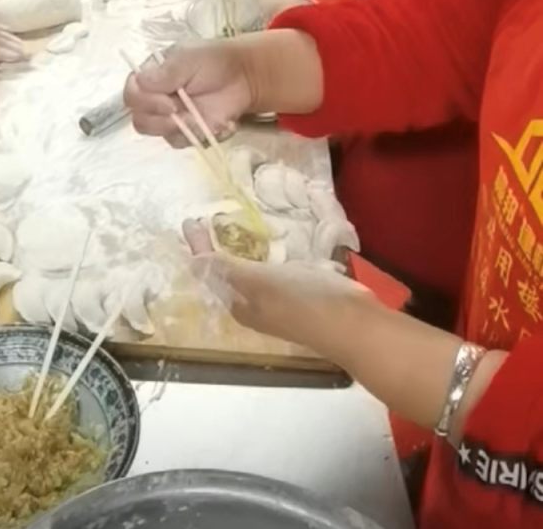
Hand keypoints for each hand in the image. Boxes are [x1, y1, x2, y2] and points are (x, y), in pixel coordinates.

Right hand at [125, 43, 254, 143]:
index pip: (131, 95)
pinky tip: (214, 122)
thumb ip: (166, 72)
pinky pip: (181, 142)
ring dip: (181, 127)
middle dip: (162, 120)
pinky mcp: (186, 132)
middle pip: (140, 120)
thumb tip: (141, 82)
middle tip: (183, 111)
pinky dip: (198, 134)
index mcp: (150, 77)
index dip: (146, 102)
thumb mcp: (190, 58)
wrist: (244, 77)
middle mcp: (155, 99)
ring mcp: (170, 117)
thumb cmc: (214, 61)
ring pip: (159, 134)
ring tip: (203, 116)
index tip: (170, 102)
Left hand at [184, 219, 371, 347]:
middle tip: (208, 224)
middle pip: (227, 276)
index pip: (211, 273)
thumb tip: (193, 262)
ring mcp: (279, 303)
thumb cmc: (303, 300)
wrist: (353, 324)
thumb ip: (227, 271)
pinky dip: (264, 258)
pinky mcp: (302, 296)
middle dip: (216, 252)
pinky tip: (271, 247)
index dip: (200, 248)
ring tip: (233, 231)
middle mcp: (255, 307)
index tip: (192, 221)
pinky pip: (273, 274)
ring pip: (250, 276)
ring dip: (239, 254)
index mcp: (241, 305)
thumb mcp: (260, 282)